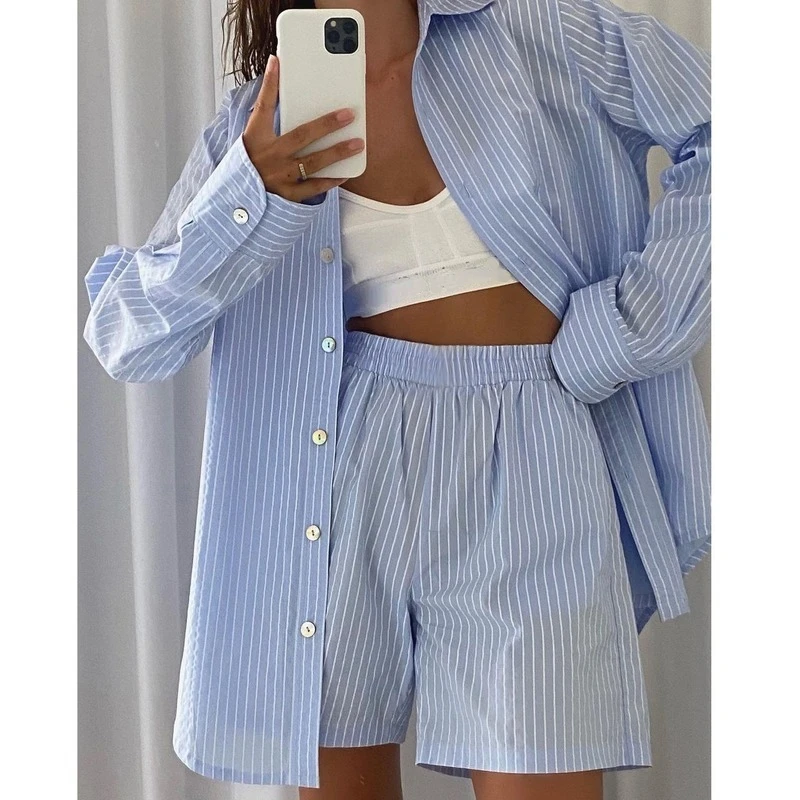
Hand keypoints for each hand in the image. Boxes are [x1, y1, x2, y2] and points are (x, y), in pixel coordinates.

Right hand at [242, 53, 363, 202]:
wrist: (238, 199)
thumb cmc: (249, 164)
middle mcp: (269, 157)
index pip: (263, 107)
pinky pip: (313, 188)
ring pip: (313, 163)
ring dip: (337, 152)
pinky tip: (347, 173)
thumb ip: (264, 113)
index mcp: (256, 139)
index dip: (269, 85)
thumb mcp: (250, 138)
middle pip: (301, 136)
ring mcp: (279, 177)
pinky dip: (331, 180)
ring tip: (358, 144)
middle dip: (327, 124)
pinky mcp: (288, 196)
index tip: (277, 62)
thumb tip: (275, 76)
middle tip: (349, 115)